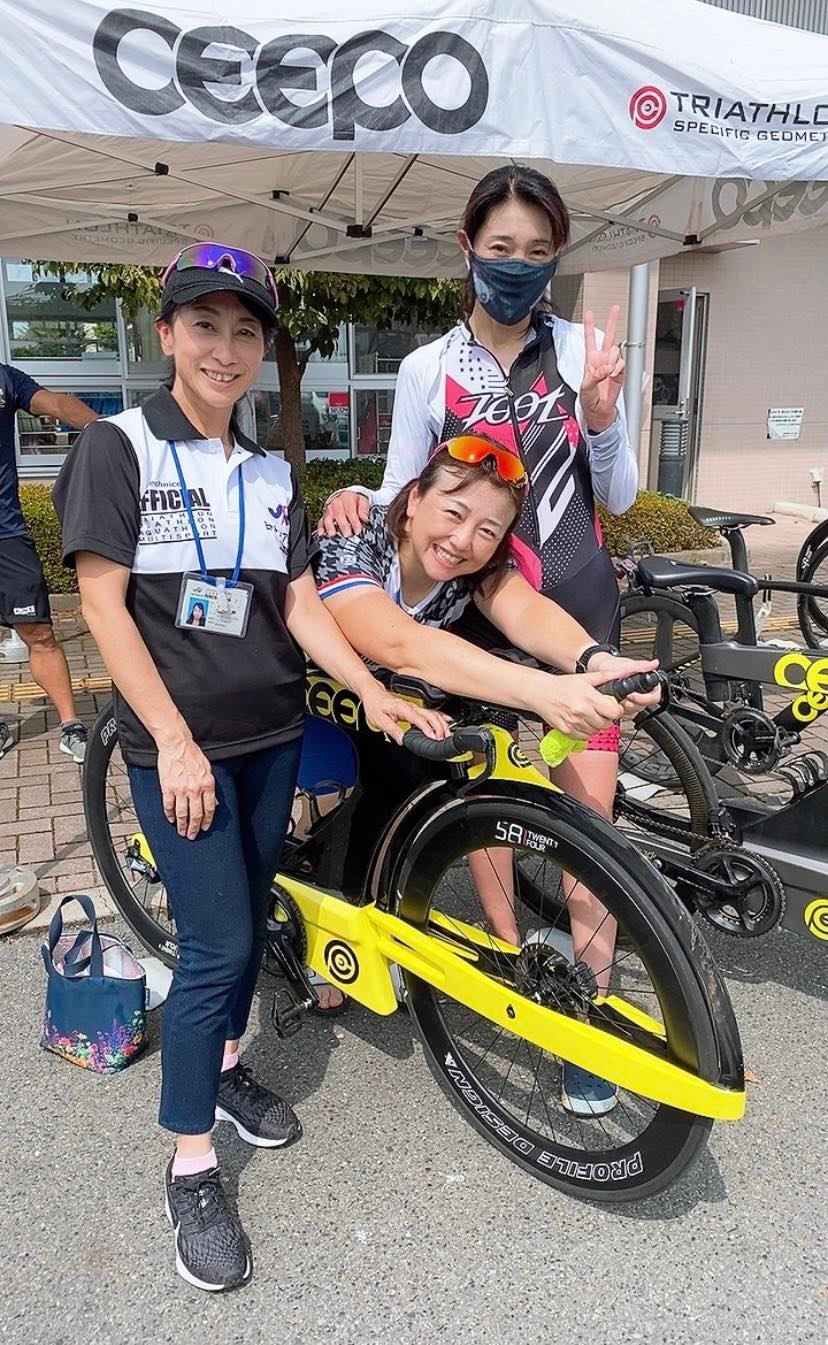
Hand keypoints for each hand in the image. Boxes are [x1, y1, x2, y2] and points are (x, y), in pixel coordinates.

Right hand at [156, 735, 216, 839]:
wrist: (176, 745)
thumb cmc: (192, 754)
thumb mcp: (208, 769)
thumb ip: (211, 786)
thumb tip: (214, 802)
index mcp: (207, 784)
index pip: (209, 808)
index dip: (207, 820)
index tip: (205, 828)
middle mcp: (195, 789)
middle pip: (196, 814)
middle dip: (194, 828)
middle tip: (192, 835)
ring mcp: (180, 790)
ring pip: (182, 813)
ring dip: (182, 825)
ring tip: (182, 832)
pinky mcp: (167, 788)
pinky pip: (169, 806)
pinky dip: (169, 814)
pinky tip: (170, 819)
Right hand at [317, 490, 369, 537]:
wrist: (346, 498)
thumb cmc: (355, 502)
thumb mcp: (363, 502)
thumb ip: (364, 510)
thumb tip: (364, 518)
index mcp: (347, 498)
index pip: (350, 510)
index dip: (354, 521)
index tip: (358, 530)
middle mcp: (336, 503)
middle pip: (338, 514)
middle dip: (343, 525)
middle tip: (347, 534)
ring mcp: (329, 509)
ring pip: (328, 517)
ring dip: (329, 526)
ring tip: (332, 534)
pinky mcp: (324, 516)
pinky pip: (321, 521)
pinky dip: (320, 528)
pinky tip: (321, 533)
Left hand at [359, 682, 451, 745]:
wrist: (373, 694)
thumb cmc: (375, 705)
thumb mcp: (380, 720)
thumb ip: (393, 730)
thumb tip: (402, 740)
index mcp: (403, 708)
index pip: (419, 719)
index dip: (427, 729)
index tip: (433, 737)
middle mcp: (411, 707)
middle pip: (430, 716)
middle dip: (439, 727)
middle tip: (443, 739)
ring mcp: (415, 707)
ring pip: (433, 714)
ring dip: (441, 724)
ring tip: (447, 734)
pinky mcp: (415, 708)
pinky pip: (431, 712)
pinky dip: (440, 717)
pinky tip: (447, 721)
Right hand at [532, 669, 625, 739]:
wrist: (540, 692)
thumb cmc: (561, 685)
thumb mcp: (585, 678)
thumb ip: (606, 676)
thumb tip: (622, 672)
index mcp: (588, 698)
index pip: (614, 712)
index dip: (616, 710)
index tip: (612, 707)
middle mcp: (581, 712)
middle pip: (606, 724)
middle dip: (606, 718)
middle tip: (599, 711)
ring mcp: (574, 723)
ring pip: (595, 732)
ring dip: (595, 726)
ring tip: (588, 715)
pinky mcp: (567, 731)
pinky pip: (583, 737)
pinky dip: (585, 732)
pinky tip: (580, 722)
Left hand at [580, 306, 624, 432]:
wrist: (600, 412)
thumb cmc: (589, 401)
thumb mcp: (585, 388)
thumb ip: (593, 376)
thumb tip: (603, 368)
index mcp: (590, 361)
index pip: (590, 340)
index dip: (590, 327)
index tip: (590, 313)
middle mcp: (601, 360)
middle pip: (608, 337)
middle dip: (612, 322)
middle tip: (615, 309)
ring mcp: (612, 365)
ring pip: (616, 351)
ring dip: (612, 361)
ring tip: (607, 373)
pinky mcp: (620, 372)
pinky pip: (622, 363)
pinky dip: (618, 369)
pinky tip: (613, 375)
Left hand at [586, 652, 660, 715]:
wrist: (598, 668)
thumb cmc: (612, 665)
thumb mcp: (625, 664)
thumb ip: (640, 666)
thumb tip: (654, 664)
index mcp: (646, 683)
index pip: (654, 696)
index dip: (645, 698)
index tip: (632, 696)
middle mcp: (641, 694)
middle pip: (644, 706)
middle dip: (632, 705)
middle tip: (623, 700)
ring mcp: (632, 702)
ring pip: (633, 712)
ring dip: (624, 709)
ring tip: (616, 701)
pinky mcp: (622, 708)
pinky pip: (623, 715)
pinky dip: (618, 713)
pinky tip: (613, 705)